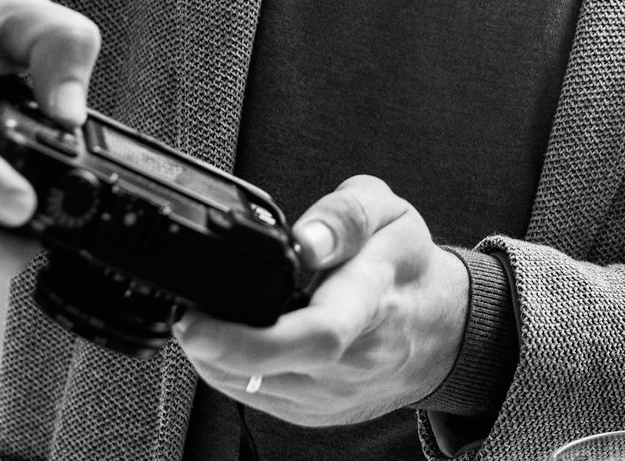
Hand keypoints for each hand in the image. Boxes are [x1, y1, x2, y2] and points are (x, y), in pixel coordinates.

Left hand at [175, 175, 468, 427]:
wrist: (438, 328)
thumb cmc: (406, 264)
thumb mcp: (390, 212)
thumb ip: (345, 217)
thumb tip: (304, 241)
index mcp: (372, 297)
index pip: (318, 332)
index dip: (249, 337)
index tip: (199, 324)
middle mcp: (354, 356)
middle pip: (273, 367)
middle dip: (214, 347)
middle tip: (186, 318)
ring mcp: (332, 393)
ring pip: (251, 387)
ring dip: (215, 355)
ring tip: (210, 316)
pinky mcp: (314, 413)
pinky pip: (254, 397)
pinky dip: (229, 369)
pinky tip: (230, 340)